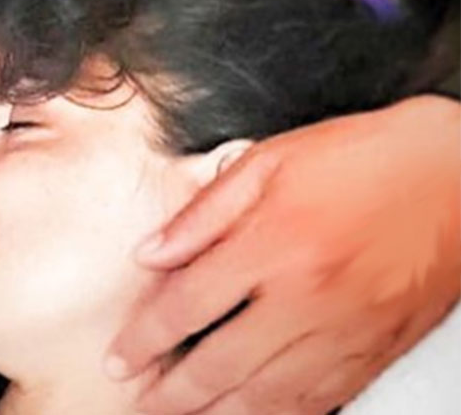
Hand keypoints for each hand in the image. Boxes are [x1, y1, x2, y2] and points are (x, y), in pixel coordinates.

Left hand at [107, 96, 460, 414]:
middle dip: (171, 390)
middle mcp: (305, 298)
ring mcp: (343, 331)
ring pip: (267, 395)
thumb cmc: (365, 157)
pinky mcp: (374, 349)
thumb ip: (204, 212)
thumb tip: (152, 252)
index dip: (145, 337)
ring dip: (216, 413)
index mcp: (272, 245)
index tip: (120, 355)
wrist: (456, 174)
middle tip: (139, 400)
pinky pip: (318, 399)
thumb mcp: (270, 161)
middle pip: (219, 364)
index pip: (187, 306)